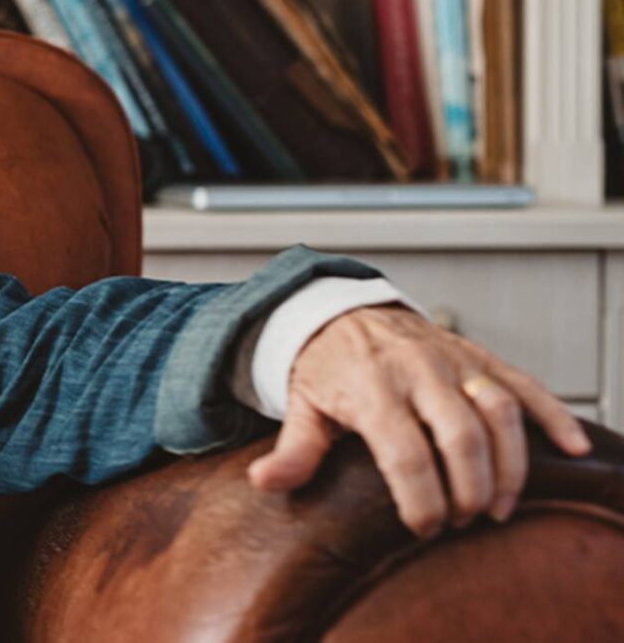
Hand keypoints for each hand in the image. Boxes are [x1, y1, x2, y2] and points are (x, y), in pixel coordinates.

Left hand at [245, 303, 592, 537]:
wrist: (338, 310)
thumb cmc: (321, 368)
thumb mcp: (298, 405)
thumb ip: (293, 449)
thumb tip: (264, 483)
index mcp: (370, 388)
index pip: (405, 453)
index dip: (421, 498)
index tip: (425, 529)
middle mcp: (417, 371)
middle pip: (460, 436)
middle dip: (469, 488)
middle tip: (464, 521)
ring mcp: (453, 360)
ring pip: (499, 412)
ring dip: (510, 464)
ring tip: (502, 506)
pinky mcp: (479, 356)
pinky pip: (525, 384)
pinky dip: (554, 415)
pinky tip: (574, 447)